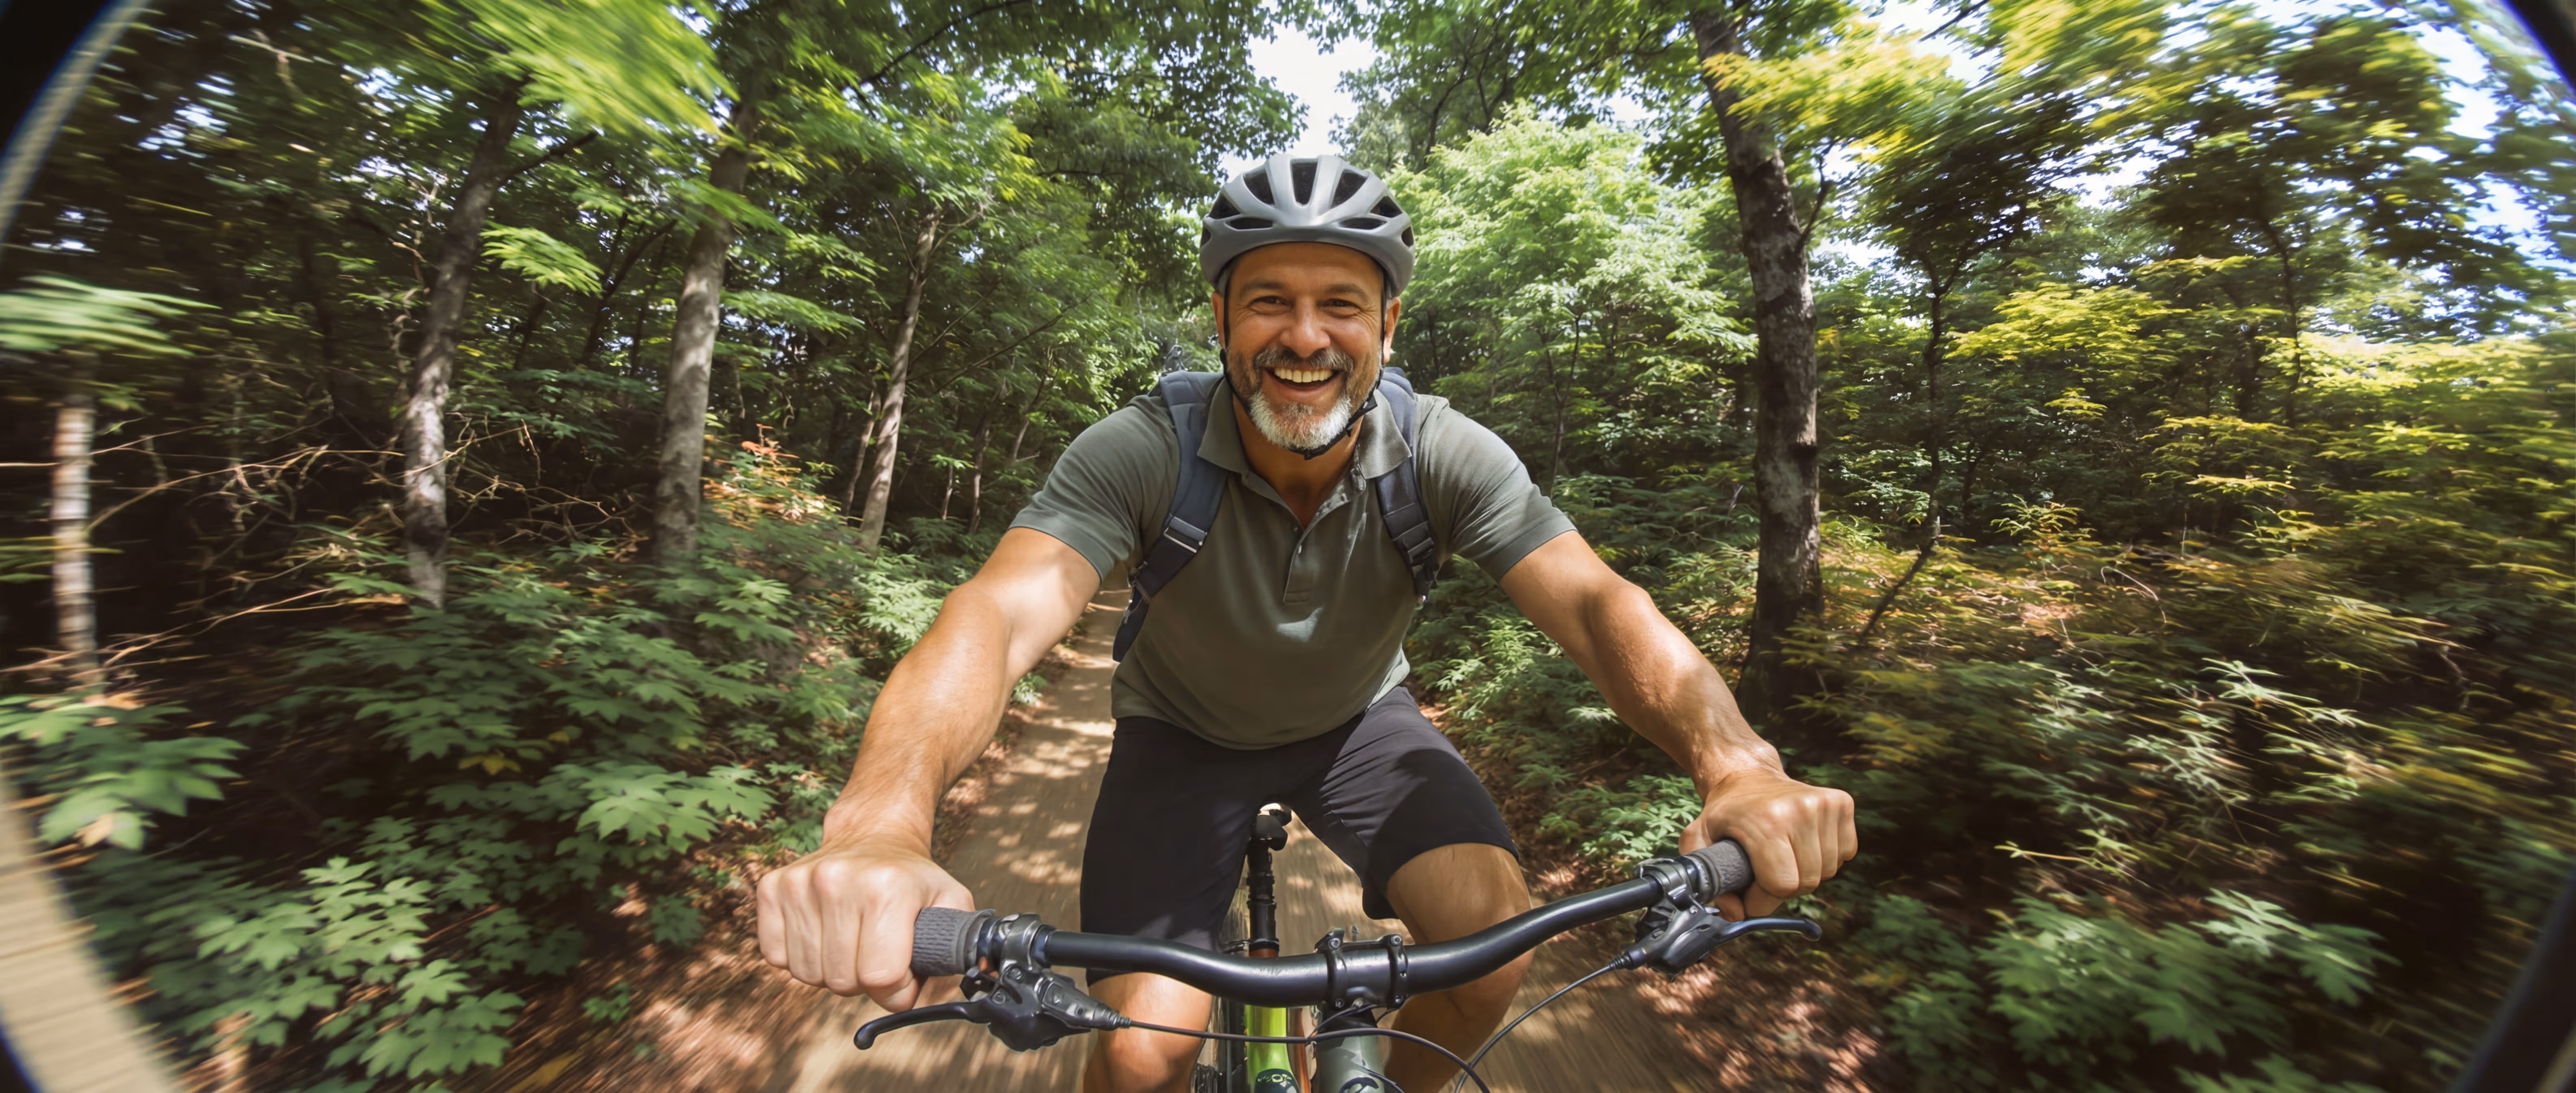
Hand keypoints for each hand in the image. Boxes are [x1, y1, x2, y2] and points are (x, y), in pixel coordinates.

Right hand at [755, 833, 971, 1008]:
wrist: (873, 833)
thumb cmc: (912, 877)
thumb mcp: (951, 903)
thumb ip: (960, 951)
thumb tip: (963, 990)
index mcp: (887, 888)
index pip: (882, 977)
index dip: (897, 988)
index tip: (903, 972)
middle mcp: (838, 881)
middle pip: (843, 981)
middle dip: (865, 980)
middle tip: (877, 952)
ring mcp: (800, 883)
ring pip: (809, 976)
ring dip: (833, 971)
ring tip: (852, 940)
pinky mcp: (772, 888)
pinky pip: (777, 958)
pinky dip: (801, 957)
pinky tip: (823, 933)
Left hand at [1679, 769, 1856, 919]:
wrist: (1748, 775)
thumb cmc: (1726, 813)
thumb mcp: (1699, 839)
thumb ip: (1707, 879)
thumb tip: (1734, 915)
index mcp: (1767, 821)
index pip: (1782, 886)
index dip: (1763, 898)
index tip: (1750, 890)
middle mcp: (1801, 810)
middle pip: (1806, 883)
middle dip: (1783, 888)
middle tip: (1766, 871)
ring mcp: (1825, 804)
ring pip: (1827, 872)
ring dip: (1805, 872)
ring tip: (1784, 855)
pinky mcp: (1842, 803)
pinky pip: (1845, 854)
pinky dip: (1825, 857)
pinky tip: (1804, 843)